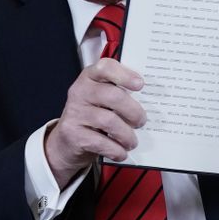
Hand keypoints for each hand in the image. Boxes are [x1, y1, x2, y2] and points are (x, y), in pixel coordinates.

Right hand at [44, 58, 145, 187]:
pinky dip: (116, 149)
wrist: (67, 141)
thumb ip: (120, 94)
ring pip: (108, 121)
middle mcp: (80, 91)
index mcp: (90, 77)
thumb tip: (151, 103)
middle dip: (133, 111)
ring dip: (126, 134)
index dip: (124, 74)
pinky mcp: (73, 134)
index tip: (140, 85)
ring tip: (132, 141)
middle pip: (113, 96)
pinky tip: (121, 152)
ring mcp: (74, 112)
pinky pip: (100, 142)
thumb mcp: (102, 99)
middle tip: (141, 121)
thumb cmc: (93, 115)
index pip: (105, 67)